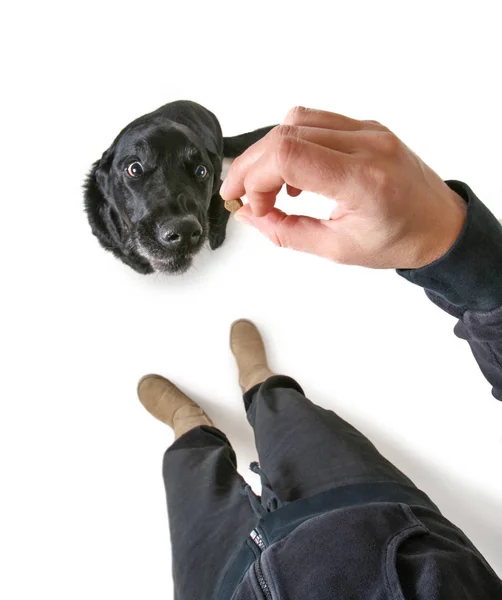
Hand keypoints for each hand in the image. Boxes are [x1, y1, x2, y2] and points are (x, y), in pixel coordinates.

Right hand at [220, 107, 466, 268]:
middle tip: (240, 196)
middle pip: (285, 134)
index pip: (289, 155)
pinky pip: (315, 121)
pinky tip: (293, 175)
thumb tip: (249, 215)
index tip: (250, 205)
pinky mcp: (366, 126)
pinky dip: (291, 143)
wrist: (439, 224)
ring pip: (296, 121)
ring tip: (267, 188)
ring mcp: (368, 130)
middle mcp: (367, 145)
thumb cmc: (397, 241)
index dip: (254, 178)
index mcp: (363, 181)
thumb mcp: (337, 250)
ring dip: (269, 153)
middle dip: (251, 166)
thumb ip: (286, 232)